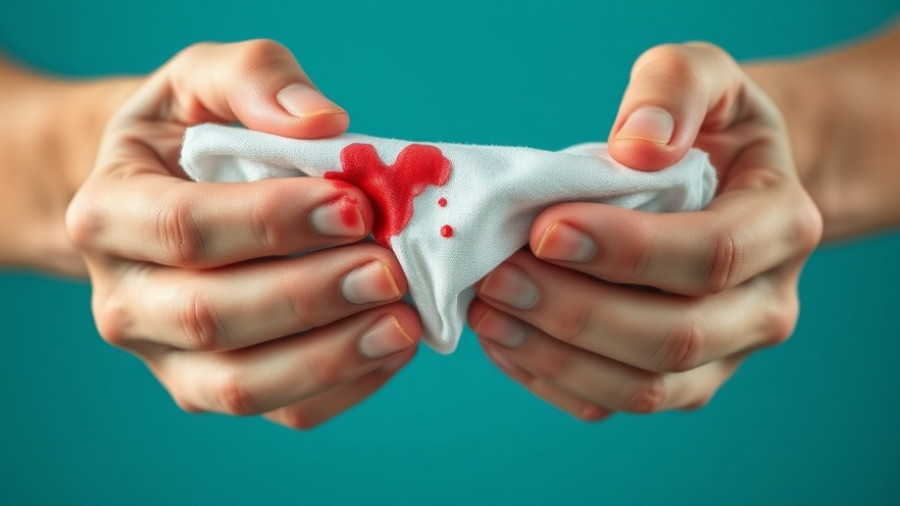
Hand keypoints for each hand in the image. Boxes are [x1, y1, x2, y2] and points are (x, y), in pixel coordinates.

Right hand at [67, 40, 420, 428]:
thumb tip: (322, 122)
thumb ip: (254, 79)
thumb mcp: (206, 79)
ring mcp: (167, 356)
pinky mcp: (215, 388)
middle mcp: (124, 299)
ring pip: (243, 385)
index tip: (353, 207)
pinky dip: (344, 388)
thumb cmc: (192, 133)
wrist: (165, 193)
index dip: (273, 221)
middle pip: (211, 315)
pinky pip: (281, 412)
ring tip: (402, 322)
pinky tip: (390, 346)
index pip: (186, 228)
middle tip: (389, 270)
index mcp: (109, 214)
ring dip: (331, 358)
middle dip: (310, 296)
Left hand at [469, 43, 822, 419]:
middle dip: (576, 313)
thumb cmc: (703, 127)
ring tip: (487, 310)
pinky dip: (550, 380)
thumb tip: (637, 145)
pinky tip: (503, 338)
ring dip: (554, 357)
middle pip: (675, 337)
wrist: (718, 181)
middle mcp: (764, 307)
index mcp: (781, 226)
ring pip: (643, 389)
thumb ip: (675, 88)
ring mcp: (722, 355)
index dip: (627, 250)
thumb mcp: (702, 78)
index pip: (713, 256)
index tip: (545, 229)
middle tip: (497, 277)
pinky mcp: (675, 381)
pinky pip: (612, 403)